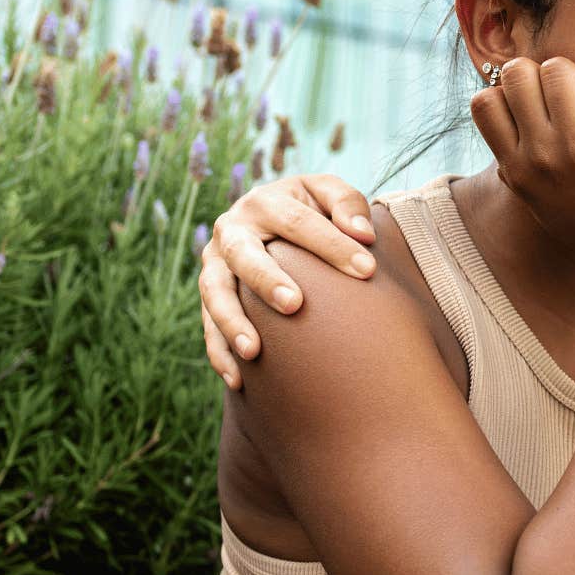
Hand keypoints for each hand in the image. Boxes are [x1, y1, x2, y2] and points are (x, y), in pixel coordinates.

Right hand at [199, 173, 374, 388]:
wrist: (272, 218)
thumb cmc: (312, 209)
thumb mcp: (329, 195)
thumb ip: (348, 204)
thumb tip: (363, 234)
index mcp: (265, 202)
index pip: (298, 223)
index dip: (332, 245)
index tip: (367, 271)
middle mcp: (232, 229)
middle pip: (244, 254)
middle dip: (266, 280)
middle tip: (294, 305)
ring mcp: (215, 263)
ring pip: (214, 292)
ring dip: (231, 322)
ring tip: (253, 351)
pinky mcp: (210, 293)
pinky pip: (206, 326)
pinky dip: (219, 352)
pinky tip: (238, 379)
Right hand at [470, 57, 574, 277]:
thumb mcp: (544, 209)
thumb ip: (521, 177)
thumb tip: (506, 154)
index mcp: (518, 171)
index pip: (483, 101)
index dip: (512, 92)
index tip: (541, 109)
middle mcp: (540, 158)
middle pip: (517, 72)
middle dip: (546, 74)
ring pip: (560, 68)